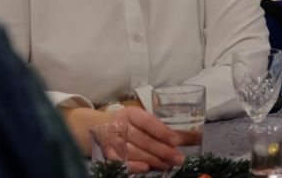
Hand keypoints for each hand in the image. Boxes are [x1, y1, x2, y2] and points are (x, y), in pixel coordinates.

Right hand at [64, 106, 184, 173]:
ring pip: (134, 152)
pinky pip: (121, 161)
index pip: (148, 122)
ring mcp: (111, 140)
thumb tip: (185, 137)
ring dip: (152, 160)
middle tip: (178, 159)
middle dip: (162, 150)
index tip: (176, 141)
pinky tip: (146, 168)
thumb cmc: (127, 123)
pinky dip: (134, 166)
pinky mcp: (106, 153)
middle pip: (143, 139)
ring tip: (167, 165)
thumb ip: (158, 128)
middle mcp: (120, 125)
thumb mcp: (140, 119)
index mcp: (131, 113)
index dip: (162, 131)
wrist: (96, 127)